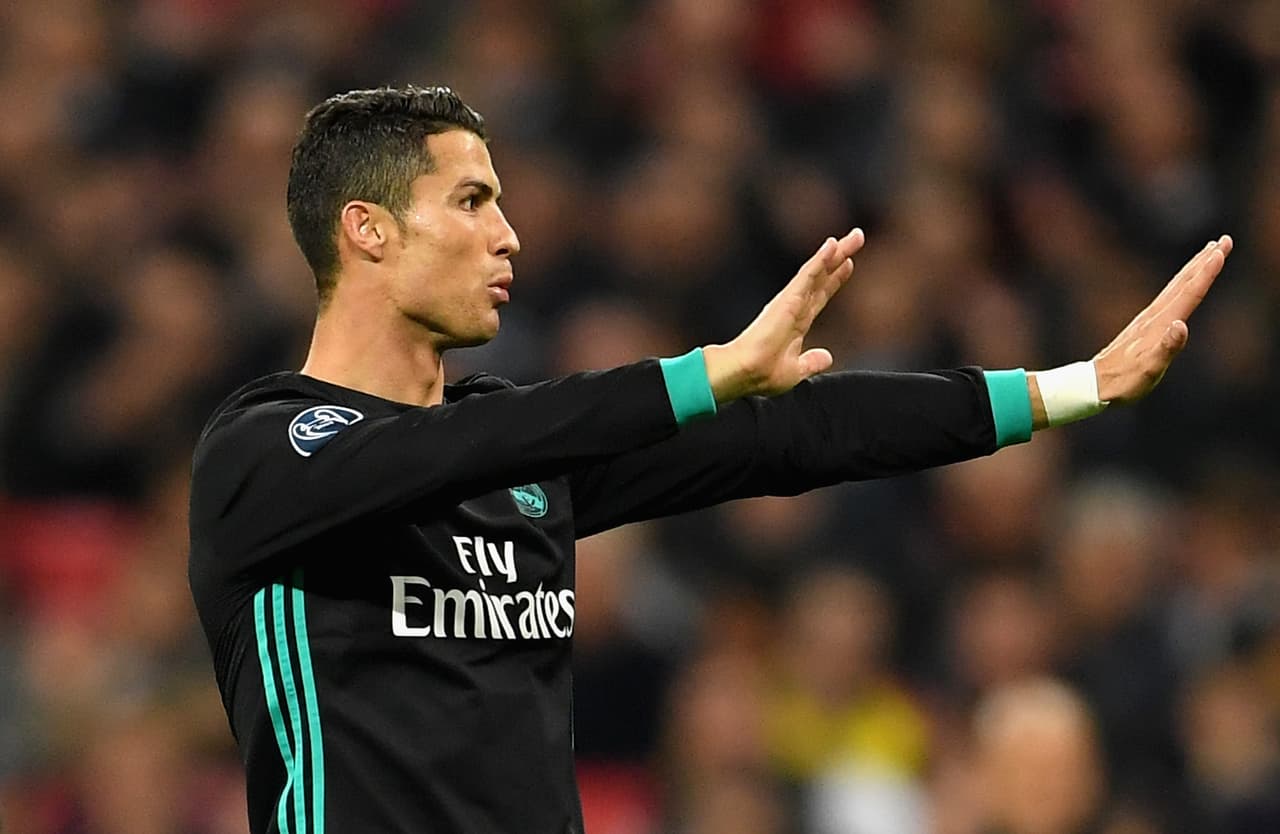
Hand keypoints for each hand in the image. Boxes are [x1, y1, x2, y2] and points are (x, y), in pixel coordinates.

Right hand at [703, 228, 864, 401]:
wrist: (747, 373)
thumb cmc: (763, 374)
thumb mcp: (796, 371)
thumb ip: (811, 362)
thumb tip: (827, 357)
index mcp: (797, 323)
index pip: (820, 295)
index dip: (834, 279)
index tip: (849, 264)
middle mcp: (795, 308)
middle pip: (823, 277)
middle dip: (840, 258)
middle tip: (857, 236)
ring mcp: (791, 301)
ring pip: (818, 271)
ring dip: (835, 253)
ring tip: (854, 236)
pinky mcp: (788, 299)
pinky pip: (808, 275)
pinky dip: (820, 260)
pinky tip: (832, 246)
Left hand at [1093, 235, 1231, 402]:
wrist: (1094, 384)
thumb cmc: (1124, 381)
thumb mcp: (1148, 370)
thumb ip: (1166, 348)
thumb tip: (1181, 325)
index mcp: (1159, 324)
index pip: (1188, 294)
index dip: (1206, 273)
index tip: (1220, 252)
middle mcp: (1154, 316)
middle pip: (1184, 282)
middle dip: (1205, 261)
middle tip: (1224, 240)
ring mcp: (1148, 318)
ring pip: (1176, 286)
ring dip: (1194, 268)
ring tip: (1209, 252)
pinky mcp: (1144, 324)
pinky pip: (1169, 296)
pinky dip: (1182, 284)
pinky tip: (1183, 284)